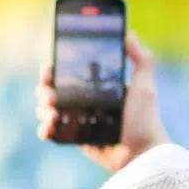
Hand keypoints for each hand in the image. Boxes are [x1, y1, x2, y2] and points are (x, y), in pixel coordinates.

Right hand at [36, 32, 168, 171]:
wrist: (143, 154)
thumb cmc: (146, 120)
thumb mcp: (145, 87)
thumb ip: (142, 60)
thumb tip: (129, 34)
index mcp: (101, 88)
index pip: (73, 72)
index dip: (57, 68)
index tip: (51, 65)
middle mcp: (89, 102)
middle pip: (55, 89)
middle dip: (45, 87)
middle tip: (48, 90)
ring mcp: (81, 120)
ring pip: (49, 108)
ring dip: (42, 106)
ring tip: (51, 110)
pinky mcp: (77, 139)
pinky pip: (52, 131)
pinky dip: (45, 128)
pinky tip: (48, 125)